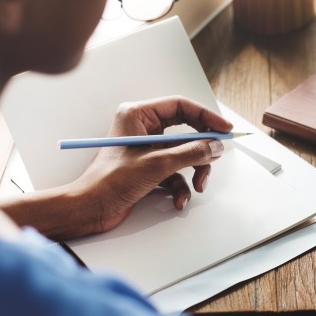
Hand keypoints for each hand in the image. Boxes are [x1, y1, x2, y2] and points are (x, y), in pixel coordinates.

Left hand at [67, 96, 232, 234]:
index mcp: (138, 115)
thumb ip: (191, 153)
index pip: (180, 106)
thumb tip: (215, 146)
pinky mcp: (147, 168)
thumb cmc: (110, 181)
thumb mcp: (157, 164)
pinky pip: (174, 172)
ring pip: (182, 154)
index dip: (206, 117)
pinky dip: (180, 187)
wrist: (90, 209)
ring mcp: (145, 149)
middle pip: (185, 131)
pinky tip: (178, 200)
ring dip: (193, 172)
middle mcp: (142, 128)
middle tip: (215, 157)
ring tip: (197, 186)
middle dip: (200, 150)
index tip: (225, 129)